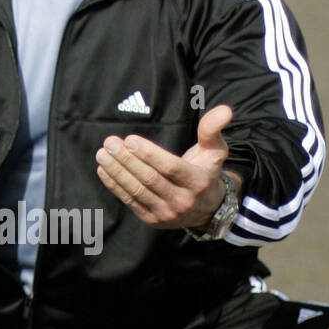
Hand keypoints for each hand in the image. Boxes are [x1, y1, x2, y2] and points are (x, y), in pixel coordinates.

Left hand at [96, 104, 236, 229]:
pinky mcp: (152, 219)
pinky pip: (130, 201)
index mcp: (197, 182)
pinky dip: (115, 186)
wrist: (207, 210)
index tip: (130, 139)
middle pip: (149, 179)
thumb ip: (213, 129)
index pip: (170, 168)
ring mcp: (166, 213)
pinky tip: (104, 170)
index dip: (149, 154)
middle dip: (127, 160)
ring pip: (137, 191)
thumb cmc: (206, 172)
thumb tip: (225, 110)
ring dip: (117, 172)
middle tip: (110, 143)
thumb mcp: (215, 151)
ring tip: (103, 154)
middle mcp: (182, 200)